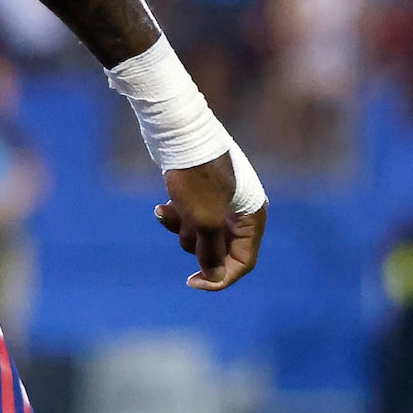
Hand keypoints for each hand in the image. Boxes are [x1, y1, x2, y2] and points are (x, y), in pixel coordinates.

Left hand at [153, 152, 266, 290]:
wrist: (177, 131)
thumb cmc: (195, 176)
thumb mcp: (203, 219)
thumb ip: (211, 252)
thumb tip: (215, 278)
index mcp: (252, 216)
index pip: (243, 260)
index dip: (220, 276)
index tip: (192, 281)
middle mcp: (240, 210)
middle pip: (220, 249)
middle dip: (196, 245)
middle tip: (182, 229)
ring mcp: (221, 200)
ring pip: (201, 234)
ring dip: (182, 228)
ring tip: (168, 210)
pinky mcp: (201, 192)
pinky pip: (190, 217)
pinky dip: (176, 216)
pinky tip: (161, 207)